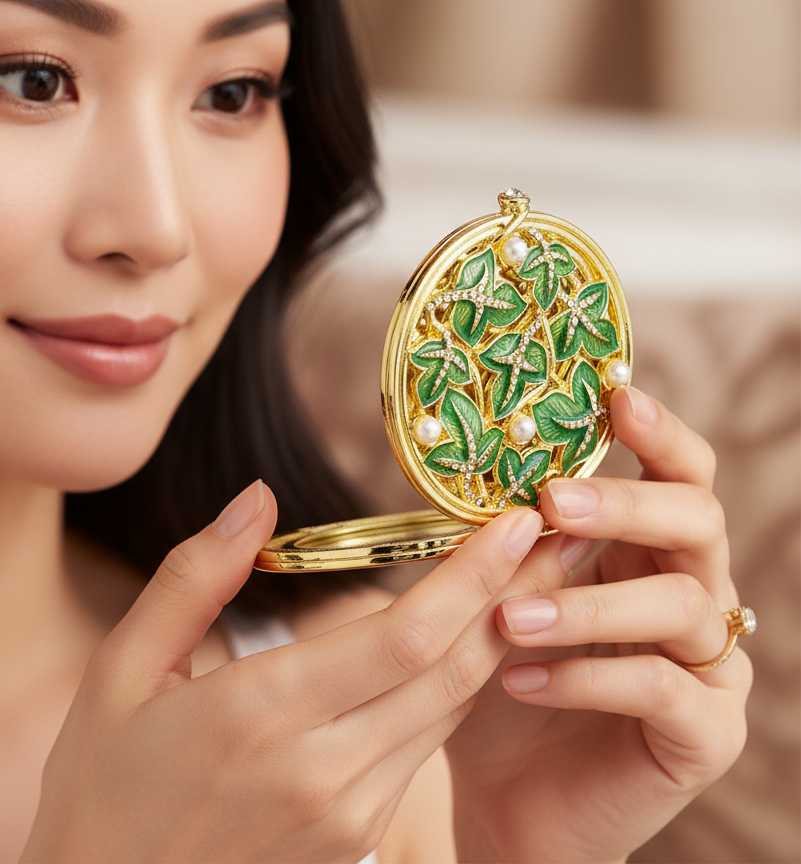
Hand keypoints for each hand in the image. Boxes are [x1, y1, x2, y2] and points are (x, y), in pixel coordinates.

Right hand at [22, 481, 549, 863]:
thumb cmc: (100, 791)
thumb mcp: (121, 672)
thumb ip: (194, 578)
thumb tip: (257, 500)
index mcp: (260, 713)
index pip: (404, 637)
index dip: (472, 577)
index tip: (514, 521)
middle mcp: (323, 770)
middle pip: (451, 671)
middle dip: (513, 596)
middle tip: (554, 533)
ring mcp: (349, 816)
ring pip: (447, 712)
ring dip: (497, 640)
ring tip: (530, 576)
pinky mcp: (356, 842)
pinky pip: (423, 747)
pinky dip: (455, 688)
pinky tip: (468, 644)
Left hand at [445, 387, 751, 862]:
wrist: (506, 798)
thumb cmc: (501, 683)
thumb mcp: (497, 599)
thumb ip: (507, 546)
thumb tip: (485, 481)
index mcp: (647, 551)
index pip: (678, 475)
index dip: (658, 433)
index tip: (614, 397)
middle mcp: (694, 596)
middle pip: (698, 521)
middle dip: (625, 504)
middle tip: (551, 502)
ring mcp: (710, 666)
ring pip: (681, 607)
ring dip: (587, 603)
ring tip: (508, 616)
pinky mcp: (706, 735)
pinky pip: (662, 691)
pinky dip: (585, 677)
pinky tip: (520, 679)